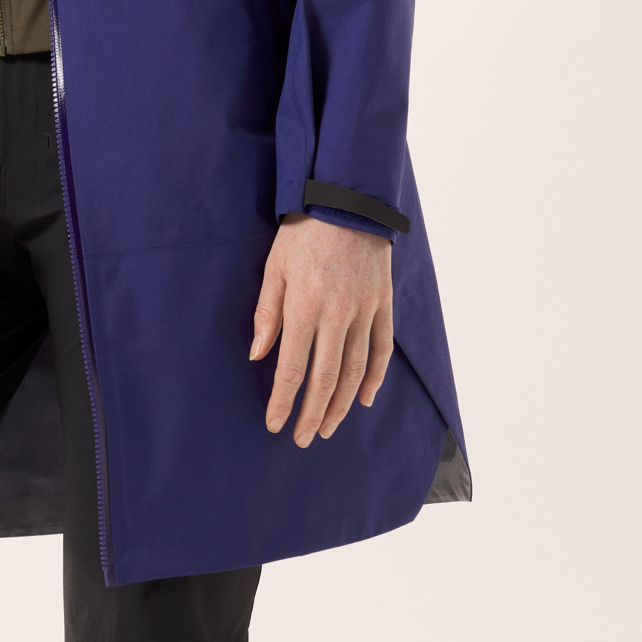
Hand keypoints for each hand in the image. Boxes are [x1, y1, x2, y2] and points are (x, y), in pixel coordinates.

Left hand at [249, 212, 393, 445]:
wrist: (347, 202)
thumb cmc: (303, 233)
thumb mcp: (274, 267)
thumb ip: (267, 313)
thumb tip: (257, 355)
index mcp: (303, 307)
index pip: (291, 368)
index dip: (283, 401)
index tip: (275, 425)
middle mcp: (336, 316)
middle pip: (325, 379)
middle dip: (311, 414)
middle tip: (303, 438)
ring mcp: (364, 312)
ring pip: (355, 372)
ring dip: (341, 405)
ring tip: (327, 427)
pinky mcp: (383, 306)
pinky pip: (381, 351)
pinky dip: (374, 379)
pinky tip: (365, 400)